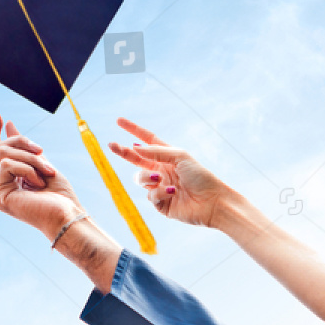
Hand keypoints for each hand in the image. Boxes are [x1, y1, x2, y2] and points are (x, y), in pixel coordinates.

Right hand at [0, 115, 83, 236]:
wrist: (67, 216)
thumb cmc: (60, 196)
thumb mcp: (42, 164)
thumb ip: (25, 149)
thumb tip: (8, 124)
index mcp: (10, 179)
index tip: (1, 117)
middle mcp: (0, 185)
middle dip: (22, 143)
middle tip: (41, 150)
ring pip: (3, 154)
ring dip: (30, 158)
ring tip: (47, 171)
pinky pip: (6, 165)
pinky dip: (27, 169)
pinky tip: (38, 183)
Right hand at [107, 118, 235, 228]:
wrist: (212, 201)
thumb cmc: (200, 176)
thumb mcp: (180, 156)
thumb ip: (157, 151)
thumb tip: (135, 148)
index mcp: (167, 156)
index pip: (146, 141)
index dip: (133, 130)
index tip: (118, 121)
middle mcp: (161, 170)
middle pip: (136, 159)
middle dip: (124, 152)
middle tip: (112, 145)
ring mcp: (160, 187)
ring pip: (140, 179)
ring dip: (146, 177)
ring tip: (159, 178)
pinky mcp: (161, 204)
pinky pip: (150, 196)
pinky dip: (159, 192)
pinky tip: (172, 192)